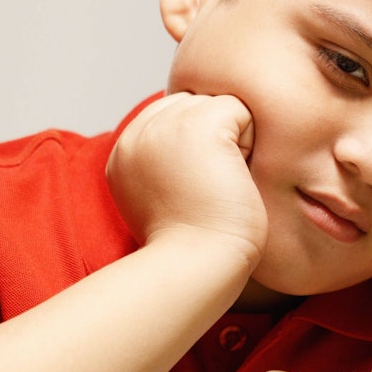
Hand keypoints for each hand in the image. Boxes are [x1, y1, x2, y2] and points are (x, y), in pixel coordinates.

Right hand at [105, 92, 265, 262]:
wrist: (197, 268)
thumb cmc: (194, 249)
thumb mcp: (161, 200)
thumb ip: (164, 164)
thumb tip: (194, 144)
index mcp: (123, 153)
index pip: (171, 116)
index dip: (196, 148)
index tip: (192, 191)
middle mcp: (136, 134)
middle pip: (194, 104)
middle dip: (213, 141)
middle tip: (206, 190)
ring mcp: (164, 126)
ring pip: (217, 104)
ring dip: (231, 142)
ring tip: (217, 184)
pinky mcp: (197, 126)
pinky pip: (239, 109)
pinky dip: (248, 142)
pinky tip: (232, 176)